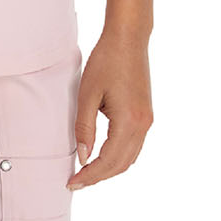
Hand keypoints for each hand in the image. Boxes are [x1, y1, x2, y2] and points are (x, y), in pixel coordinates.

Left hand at [68, 26, 153, 189]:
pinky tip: (102, 155)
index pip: (108, 161)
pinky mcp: (146, 115)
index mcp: (129, 121)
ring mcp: (147, 121)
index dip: (90, 175)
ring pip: (130, 158)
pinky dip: (118, 156)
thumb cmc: (106, 61)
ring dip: (109, 168)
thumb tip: (83, 157)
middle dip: (99, 176)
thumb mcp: (88, 94)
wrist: (129, 38)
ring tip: (86, 172)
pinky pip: (134, 145)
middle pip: (121, 165)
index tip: (72, 182)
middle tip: (76, 181)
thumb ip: (84, 128)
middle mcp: (143, 125)